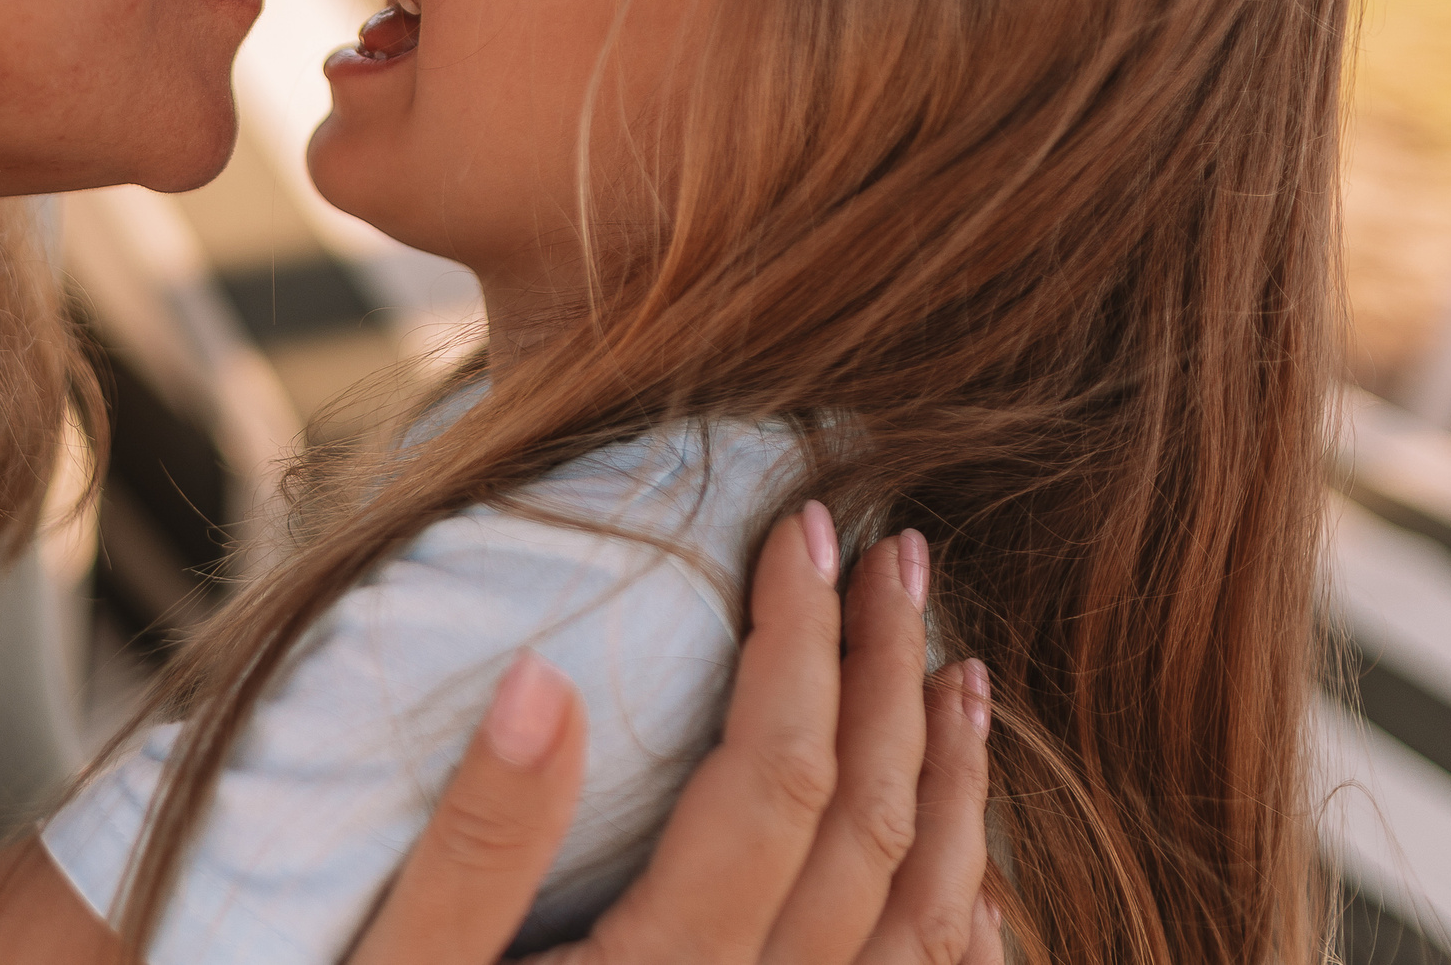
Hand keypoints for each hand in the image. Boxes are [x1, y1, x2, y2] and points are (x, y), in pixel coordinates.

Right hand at [350, 507, 1000, 964]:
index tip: (801, 526)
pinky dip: (965, 927)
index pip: (774, 777)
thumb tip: (543, 674)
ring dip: (955, 789)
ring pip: (926, 927)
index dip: (800, 640)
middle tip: (900, 553)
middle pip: (869, 833)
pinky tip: (973, 875)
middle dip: (892, 677)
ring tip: (965, 674)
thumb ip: (476, 843)